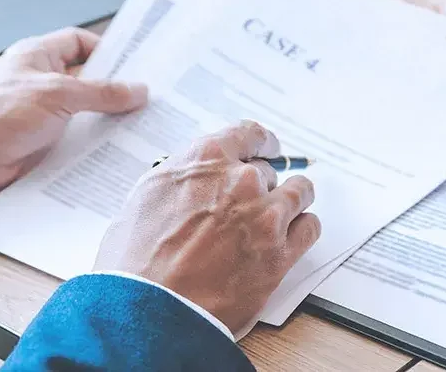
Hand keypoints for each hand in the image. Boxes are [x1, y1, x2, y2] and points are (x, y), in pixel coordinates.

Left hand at [0, 27, 148, 199]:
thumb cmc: (2, 115)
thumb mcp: (58, 95)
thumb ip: (101, 92)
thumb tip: (138, 90)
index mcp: (38, 56)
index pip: (78, 42)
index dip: (106, 50)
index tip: (133, 65)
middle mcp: (42, 80)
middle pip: (87, 78)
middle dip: (114, 88)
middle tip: (147, 98)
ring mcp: (44, 111)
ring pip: (86, 109)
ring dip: (108, 118)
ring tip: (140, 125)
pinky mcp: (46, 139)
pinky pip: (78, 135)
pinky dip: (97, 140)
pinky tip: (118, 147)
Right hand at [93, 120, 320, 337]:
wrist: (148, 311)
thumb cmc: (135, 260)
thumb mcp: (146, 196)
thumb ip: (181, 178)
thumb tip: (194, 180)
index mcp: (205, 158)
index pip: (249, 134)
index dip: (262, 144)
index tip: (267, 149)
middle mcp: (240, 179)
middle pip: (269, 170)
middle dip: (262, 186)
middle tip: (251, 204)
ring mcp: (265, 215)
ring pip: (299, 192)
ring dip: (290, 202)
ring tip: (280, 217)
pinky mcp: (280, 253)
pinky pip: (310, 228)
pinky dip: (302, 230)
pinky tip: (291, 237)